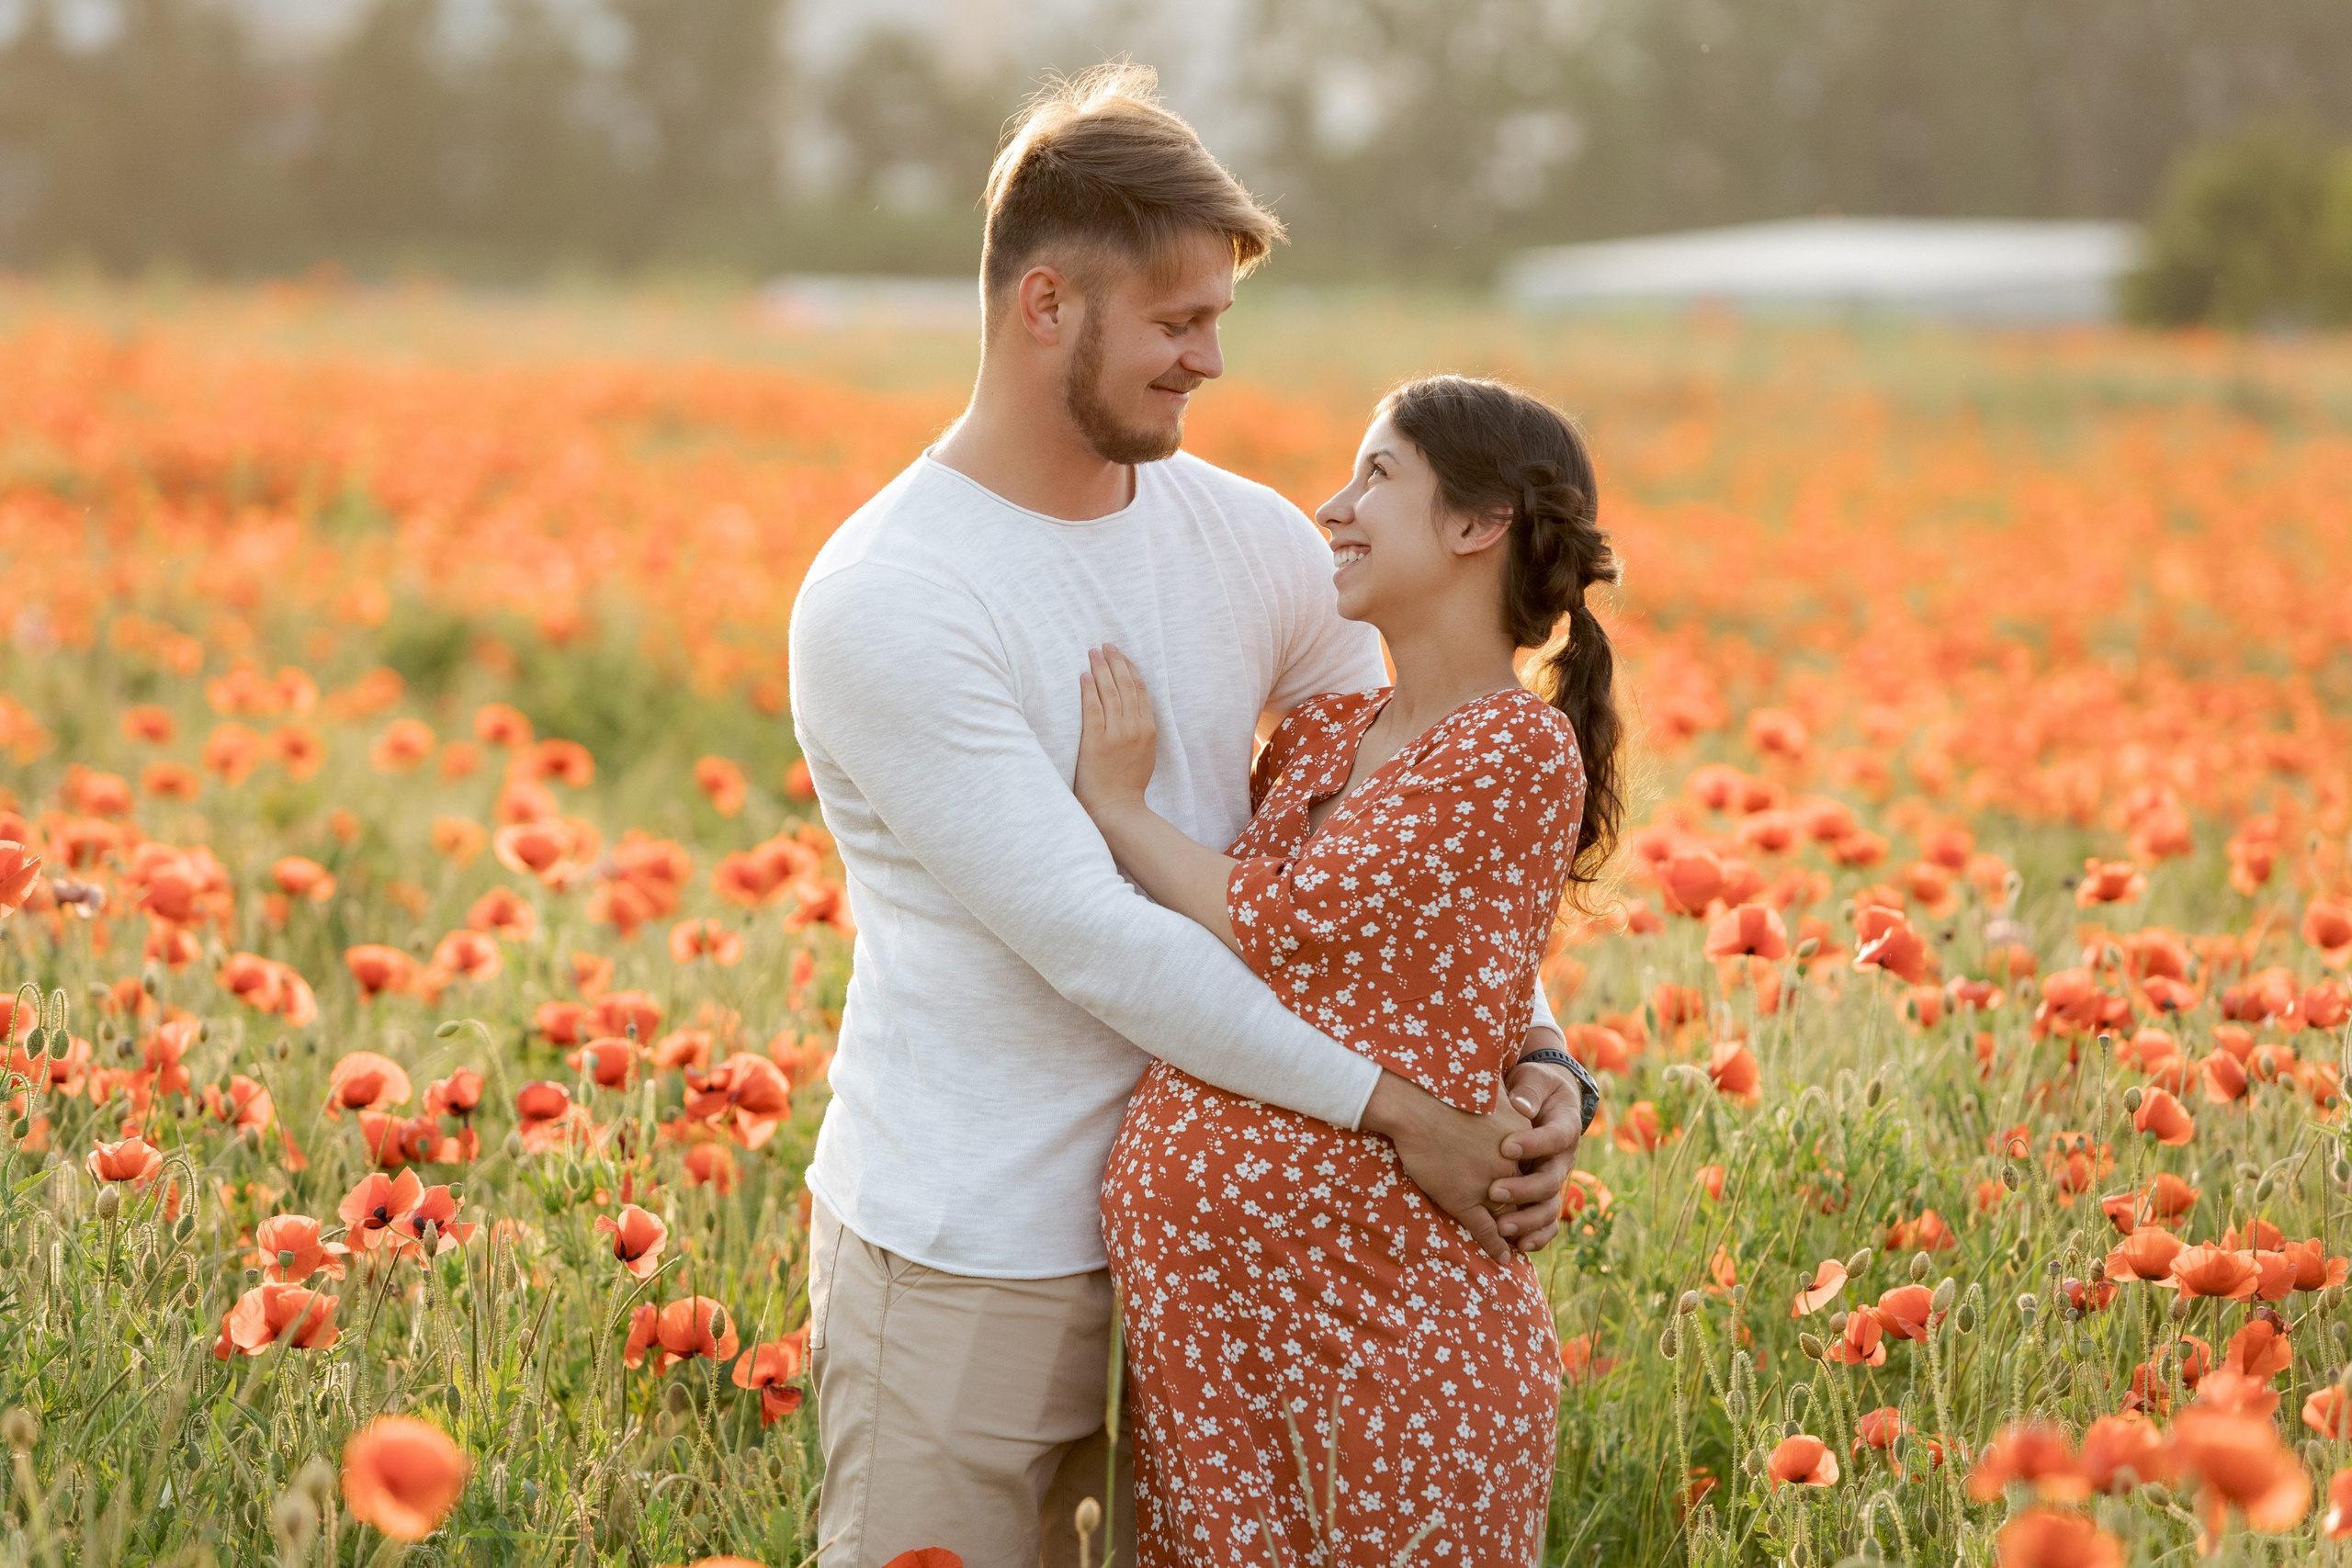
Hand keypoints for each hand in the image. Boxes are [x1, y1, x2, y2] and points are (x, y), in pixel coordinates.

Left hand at [1075, 644, 1156, 813]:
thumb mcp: (1145, 755)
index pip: (1140, 691)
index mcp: (1149, 730)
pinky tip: (1084, 675)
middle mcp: (1135, 728)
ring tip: (1093, 653)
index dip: (1130, 669)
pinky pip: (1093, 708)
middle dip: (1116, 661)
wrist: (1117, 808)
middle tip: (1106, 645)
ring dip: (1101, 669)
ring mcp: (1116, 734)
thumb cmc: (1128, 786)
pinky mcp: (1096, 741)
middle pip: (1126, 686)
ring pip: (1110, 692)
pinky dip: (1089, 689)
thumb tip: (1133, 714)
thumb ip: (1141, 733)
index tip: (1121, 655)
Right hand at [1362, 1071, 1530, 1264]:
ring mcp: (1489, 1185)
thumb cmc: (1447, 1089)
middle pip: (1527, 1195)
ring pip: (1510, 1218)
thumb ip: (1509, 1090)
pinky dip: (1495, 1247)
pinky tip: (1502, 1257)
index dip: (1533, 1182)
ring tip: (1519, 1245)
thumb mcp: (1490, 1085)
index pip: (1535, 1167)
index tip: (1530, 1189)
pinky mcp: (1465, 1200)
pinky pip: (1486, 1231)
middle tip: (1532, 1225)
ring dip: (1516, 1234)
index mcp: (1523, 1137)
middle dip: (1529, 1212)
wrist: (1414, 1103)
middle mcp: (1511, 1165)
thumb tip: (1512, 1081)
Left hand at [1492, 1059, 1585, 1252]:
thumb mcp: (1535, 1079)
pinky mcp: (1543, 1194)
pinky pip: (1547, 1221)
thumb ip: (1529, 1090)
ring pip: (1549, 1207)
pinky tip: (1519, 1245)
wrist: (1545, 1098)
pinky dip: (1537, 1236)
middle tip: (1495, 1192)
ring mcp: (1554, 1179)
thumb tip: (1521, 1104)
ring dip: (1527, 1220)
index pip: (1555, 1137)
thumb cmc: (1535, 1087)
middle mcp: (1563, 1158)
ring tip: (1501, 1228)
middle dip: (1524, 1189)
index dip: (1534, 1144)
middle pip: (1551, 1180)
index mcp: (1565, 1127)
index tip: (1506, 1146)